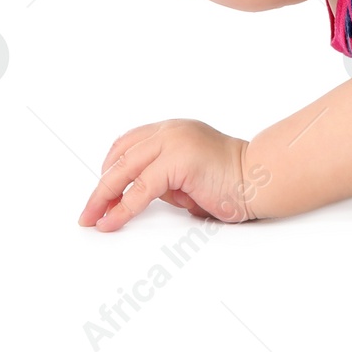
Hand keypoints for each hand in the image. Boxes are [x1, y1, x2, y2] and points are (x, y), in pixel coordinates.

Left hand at [78, 119, 254, 231]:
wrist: (263, 178)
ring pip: (124, 170)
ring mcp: (174, 142)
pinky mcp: (178, 160)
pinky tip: (112, 221)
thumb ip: (162, 179)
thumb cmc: (235, 181)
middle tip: (88, 212)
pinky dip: (122, 208)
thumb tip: (132, 199)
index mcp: (173, 130)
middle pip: (120, 157)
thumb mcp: (188, 177)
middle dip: (99, 188)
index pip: (128, 145)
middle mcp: (170, 131)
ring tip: (94, 218)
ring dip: (103, 197)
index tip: (99, 193)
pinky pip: (140, 188)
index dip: (109, 170)